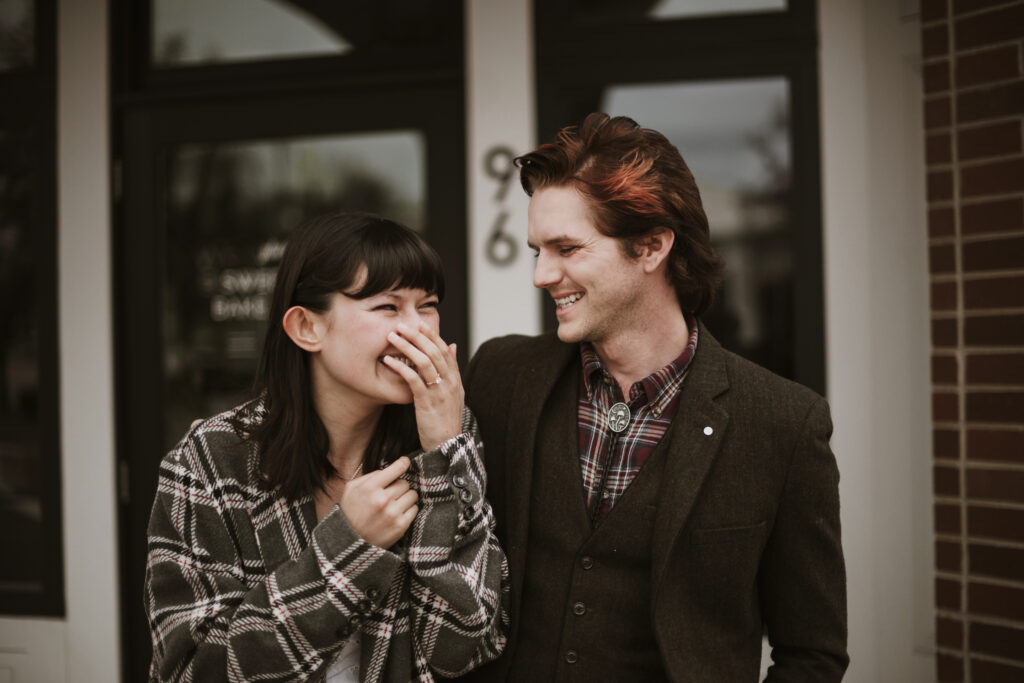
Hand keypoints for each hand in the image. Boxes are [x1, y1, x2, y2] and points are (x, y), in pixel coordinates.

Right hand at [338, 457, 418, 547]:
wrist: (349, 543)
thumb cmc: (350, 512)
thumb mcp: (351, 489)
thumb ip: (369, 476)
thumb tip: (389, 470)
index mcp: (370, 488)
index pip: (396, 468)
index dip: (403, 463)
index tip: (405, 462)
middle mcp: (382, 500)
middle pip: (405, 483)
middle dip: (399, 486)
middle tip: (391, 493)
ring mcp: (392, 514)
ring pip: (412, 495)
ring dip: (406, 497)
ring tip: (395, 503)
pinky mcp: (400, 526)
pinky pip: (414, 509)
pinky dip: (408, 509)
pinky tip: (398, 513)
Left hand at [381, 322, 464, 450]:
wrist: (447, 446)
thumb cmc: (446, 420)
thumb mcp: (454, 393)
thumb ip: (452, 369)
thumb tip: (453, 346)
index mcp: (456, 379)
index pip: (445, 350)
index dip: (432, 336)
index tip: (419, 324)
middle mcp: (450, 383)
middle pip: (434, 351)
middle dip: (417, 336)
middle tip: (401, 325)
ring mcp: (439, 392)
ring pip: (424, 361)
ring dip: (407, 347)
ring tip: (392, 338)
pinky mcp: (427, 402)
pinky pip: (413, 379)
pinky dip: (401, 367)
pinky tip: (389, 361)